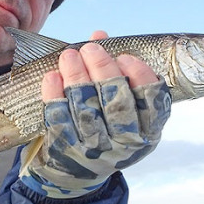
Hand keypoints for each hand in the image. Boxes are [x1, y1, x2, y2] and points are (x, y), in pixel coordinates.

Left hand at [19, 30, 171, 198]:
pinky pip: (60, 120)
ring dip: (77, 78)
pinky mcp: (69, 151)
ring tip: (69, 56)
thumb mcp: (120, 99)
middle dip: (103, 71)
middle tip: (90, 49)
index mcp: (149, 129)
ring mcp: (97, 150)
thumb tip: (99, 34)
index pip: (151, 101)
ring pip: (87, 110)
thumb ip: (112, 67)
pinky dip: (54, 96)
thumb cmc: (106, 124)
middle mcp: (127, 143)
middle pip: (117, 103)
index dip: (139, 76)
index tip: (124, 56)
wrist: (80, 168)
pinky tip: (52, 76)